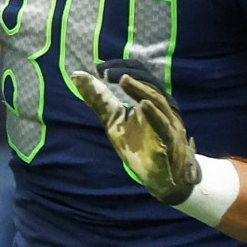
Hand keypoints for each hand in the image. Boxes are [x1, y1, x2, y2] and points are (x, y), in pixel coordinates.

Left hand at [70, 59, 199, 204]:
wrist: (161, 179)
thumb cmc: (139, 148)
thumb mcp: (113, 122)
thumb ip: (99, 100)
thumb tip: (77, 76)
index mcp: (149, 99)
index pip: (139, 74)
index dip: (120, 67)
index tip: (98, 67)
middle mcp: (161, 107)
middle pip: (149, 82)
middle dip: (128, 73)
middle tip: (105, 72)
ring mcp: (168, 123)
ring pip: (157, 100)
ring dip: (140, 88)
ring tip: (122, 79)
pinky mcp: (169, 142)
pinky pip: (163, 126)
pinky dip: (154, 115)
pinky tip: (143, 104)